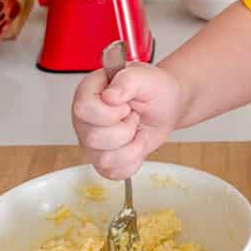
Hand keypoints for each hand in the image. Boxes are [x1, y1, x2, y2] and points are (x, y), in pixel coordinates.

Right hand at [71, 62, 183, 178]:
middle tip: (134, 116)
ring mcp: (90, 141)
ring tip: (135, 129)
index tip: (126, 105)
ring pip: (103, 159)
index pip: (83, 109)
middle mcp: (84, 118)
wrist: (167, 107)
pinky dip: (133, 160)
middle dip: (125, 130)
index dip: (109, 113)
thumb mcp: (148, 77)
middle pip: (92, 138)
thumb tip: (110, 95)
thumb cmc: (155, 90)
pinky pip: (113, 173)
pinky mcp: (102, 160)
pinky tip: (136, 144)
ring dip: (131, 146)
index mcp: (89, 91)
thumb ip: (129, 80)